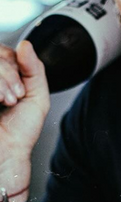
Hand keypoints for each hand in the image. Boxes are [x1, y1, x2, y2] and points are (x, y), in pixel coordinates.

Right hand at [0, 41, 49, 194]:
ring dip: (1, 79)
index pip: (1, 51)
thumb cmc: (20, 132)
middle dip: (7, 72)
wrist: (6, 156)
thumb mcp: (36, 96)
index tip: (21, 88)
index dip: (12, 63)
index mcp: (0, 78)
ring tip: (6, 101)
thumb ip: (34, 68)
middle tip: (15, 97)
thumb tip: (25, 44)